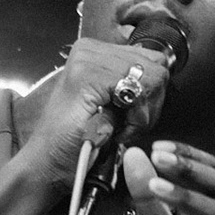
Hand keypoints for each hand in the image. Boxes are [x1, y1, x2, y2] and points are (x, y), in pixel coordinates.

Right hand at [0, 39, 169, 214]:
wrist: (49, 165)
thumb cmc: (79, 143)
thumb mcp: (114, 105)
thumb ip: (134, 84)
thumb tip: (165, 68)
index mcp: (95, 51)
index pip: (152, 58)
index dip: (150, 94)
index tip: (127, 117)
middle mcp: (89, 49)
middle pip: (157, 65)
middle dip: (150, 103)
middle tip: (123, 126)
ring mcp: (87, 59)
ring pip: (152, 77)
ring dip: (142, 113)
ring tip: (117, 128)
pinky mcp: (89, 75)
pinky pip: (140, 90)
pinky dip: (136, 119)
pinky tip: (114, 131)